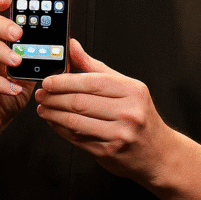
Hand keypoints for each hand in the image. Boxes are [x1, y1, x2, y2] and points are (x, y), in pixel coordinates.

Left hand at [35, 38, 174, 182]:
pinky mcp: (109, 152)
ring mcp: (120, 134)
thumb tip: (72, 46)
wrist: (159, 153)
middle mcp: (129, 112)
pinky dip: (60, 129)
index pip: (91, 82)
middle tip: (41, 95)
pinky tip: (54, 122)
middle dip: (53, 98)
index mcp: (132, 91)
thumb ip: (95, 67)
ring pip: (75, 121)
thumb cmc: (139, 115)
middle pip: (80, 102)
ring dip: (53, 114)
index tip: (48, 81)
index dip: (64, 81)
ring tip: (43, 108)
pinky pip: (77, 138)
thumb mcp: (125, 87)